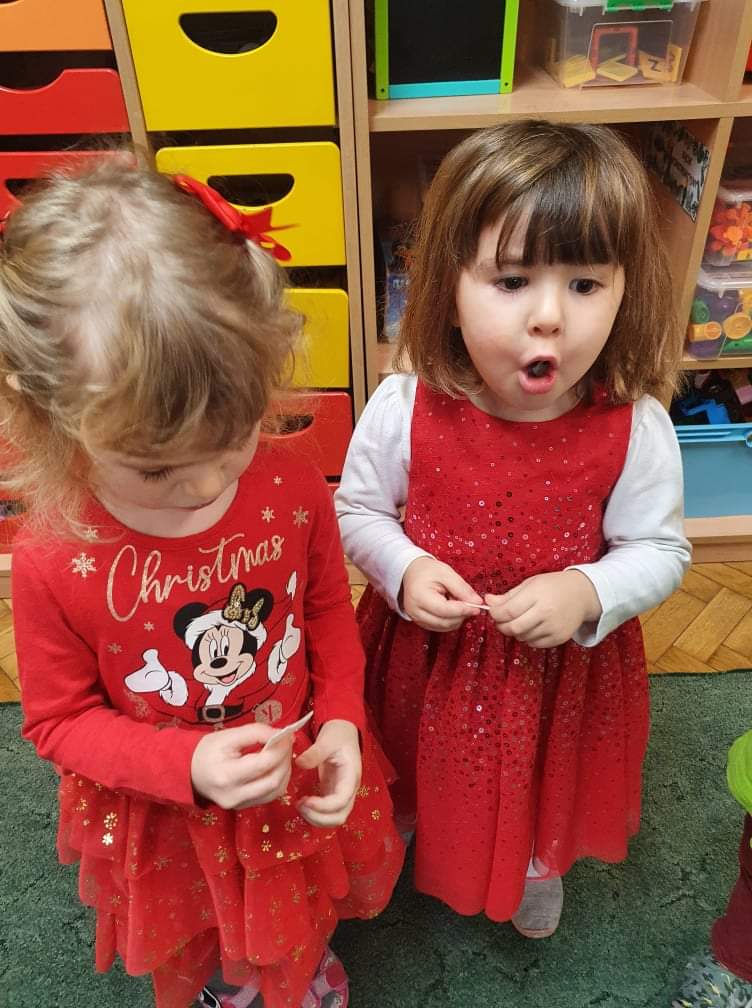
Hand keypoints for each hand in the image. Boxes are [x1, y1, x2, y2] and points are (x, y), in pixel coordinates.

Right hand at [191, 722, 292, 809]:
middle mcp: (234, 795)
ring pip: (276, 791)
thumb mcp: (229, 735)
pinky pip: (270, 796)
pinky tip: (275, 766)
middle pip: (274, 780)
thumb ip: (256, 732)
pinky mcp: (244, 808)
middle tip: (287, 743)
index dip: (281, 747)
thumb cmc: (207, 750)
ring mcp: (239, 805)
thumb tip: (282, 734)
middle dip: (286, 759)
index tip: (287, 734)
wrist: (188, 771)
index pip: (265, 763)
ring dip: (285, 770)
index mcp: (227, 775)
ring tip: (282, 753)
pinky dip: (278, 780)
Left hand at [295, 719, 361, 827]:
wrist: (344, 733)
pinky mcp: (333, 794)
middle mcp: (349, 789)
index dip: (323, 806)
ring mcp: (342, 793)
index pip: (341, 801)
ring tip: (299, 805)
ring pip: (334, 818)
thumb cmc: (338, 736)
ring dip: (316, 818)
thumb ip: (314, 753)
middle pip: (340, 816)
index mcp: (351, 776)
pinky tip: (303, 803)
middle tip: (300, 805)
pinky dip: (315, 814)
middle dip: (319, 817)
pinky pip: (327, 813)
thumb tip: (299, 763)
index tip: (305, 800)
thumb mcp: (327, 741)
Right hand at [401, 556, 483, 631]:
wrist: (412, 572)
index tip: (477, 606)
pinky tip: (450, 607)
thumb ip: (462, 589)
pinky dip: (451, 620)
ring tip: (455, 600)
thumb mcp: (447, 574)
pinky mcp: (421, 623)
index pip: (444, 610)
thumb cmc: (428, 571)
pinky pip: (441, 627)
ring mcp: (416, 619)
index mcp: (419, 596)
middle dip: (461, 614)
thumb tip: (477, 602)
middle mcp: (415, 611)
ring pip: (445, 627)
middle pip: (445, 622)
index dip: (463, 610)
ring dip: (456, 617)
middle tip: (469, 602)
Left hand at [485, 570, 601, 647]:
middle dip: (501, 626)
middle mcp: (546, 612)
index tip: (493, 612)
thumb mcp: (530, 584)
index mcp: (537, 595)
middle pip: (514, 627)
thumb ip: (509, 595)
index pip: (508, 610)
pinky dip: (527, 637)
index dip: (496, 614)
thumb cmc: (553, 586)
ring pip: (522, 637)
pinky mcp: (559, 638)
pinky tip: (531, 627)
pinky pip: (534, 643)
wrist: (582, 595)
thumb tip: (488, 601)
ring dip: (515, 632)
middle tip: (501, 621)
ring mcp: (553, 627)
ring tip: (519, 621)